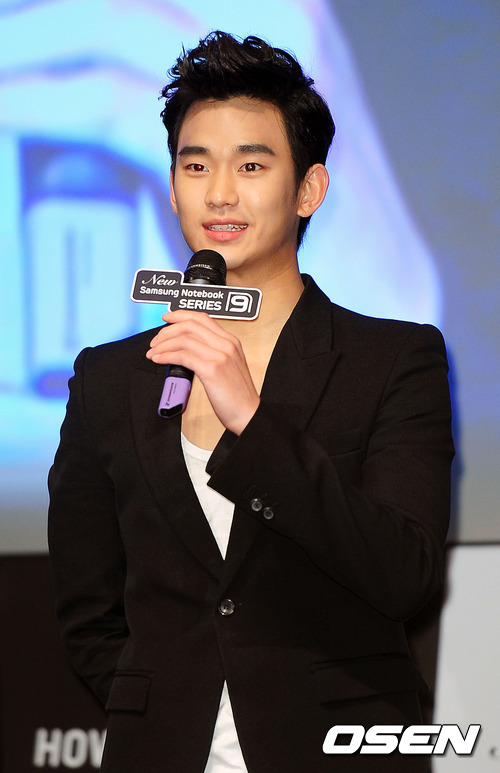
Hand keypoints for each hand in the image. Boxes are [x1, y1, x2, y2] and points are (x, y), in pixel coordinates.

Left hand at [147, 311, 259, 434]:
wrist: (248, 413)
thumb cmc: (237, 395)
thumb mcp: (229, 366)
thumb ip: (213, 352)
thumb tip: (186, 348)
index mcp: (231, 341)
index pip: (202, 318)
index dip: (180, 315)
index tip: (166, 318)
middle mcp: (226, 344)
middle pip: (190, 325)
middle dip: (167, 330)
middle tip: (155, 341)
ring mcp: (220, 356)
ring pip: (184, 339)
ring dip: (163, 344)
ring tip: (154, 352)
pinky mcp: (212, 369)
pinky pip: (183, 356)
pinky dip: (166, 356)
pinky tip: (159, 360)